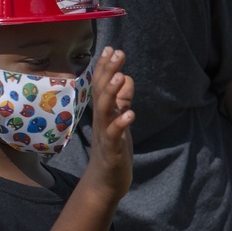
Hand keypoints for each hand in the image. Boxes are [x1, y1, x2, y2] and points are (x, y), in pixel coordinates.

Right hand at [85, 47, 133, 201]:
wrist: (105, 182)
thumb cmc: (113, 149)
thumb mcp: (120, 121)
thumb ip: (122, 100)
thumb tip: (126, 77)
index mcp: (104, 113)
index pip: (101, 86)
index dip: (105, 67)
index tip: (111, 48)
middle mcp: (101, 121)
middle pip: (100, 92)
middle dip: (108, 72)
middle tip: (117, 52)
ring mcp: (105, 135)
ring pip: (105, 110)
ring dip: (111, 93)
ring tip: (120, 76)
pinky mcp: (112, 151)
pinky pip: (114, 136)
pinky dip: (121, 124)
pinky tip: (130, 114)